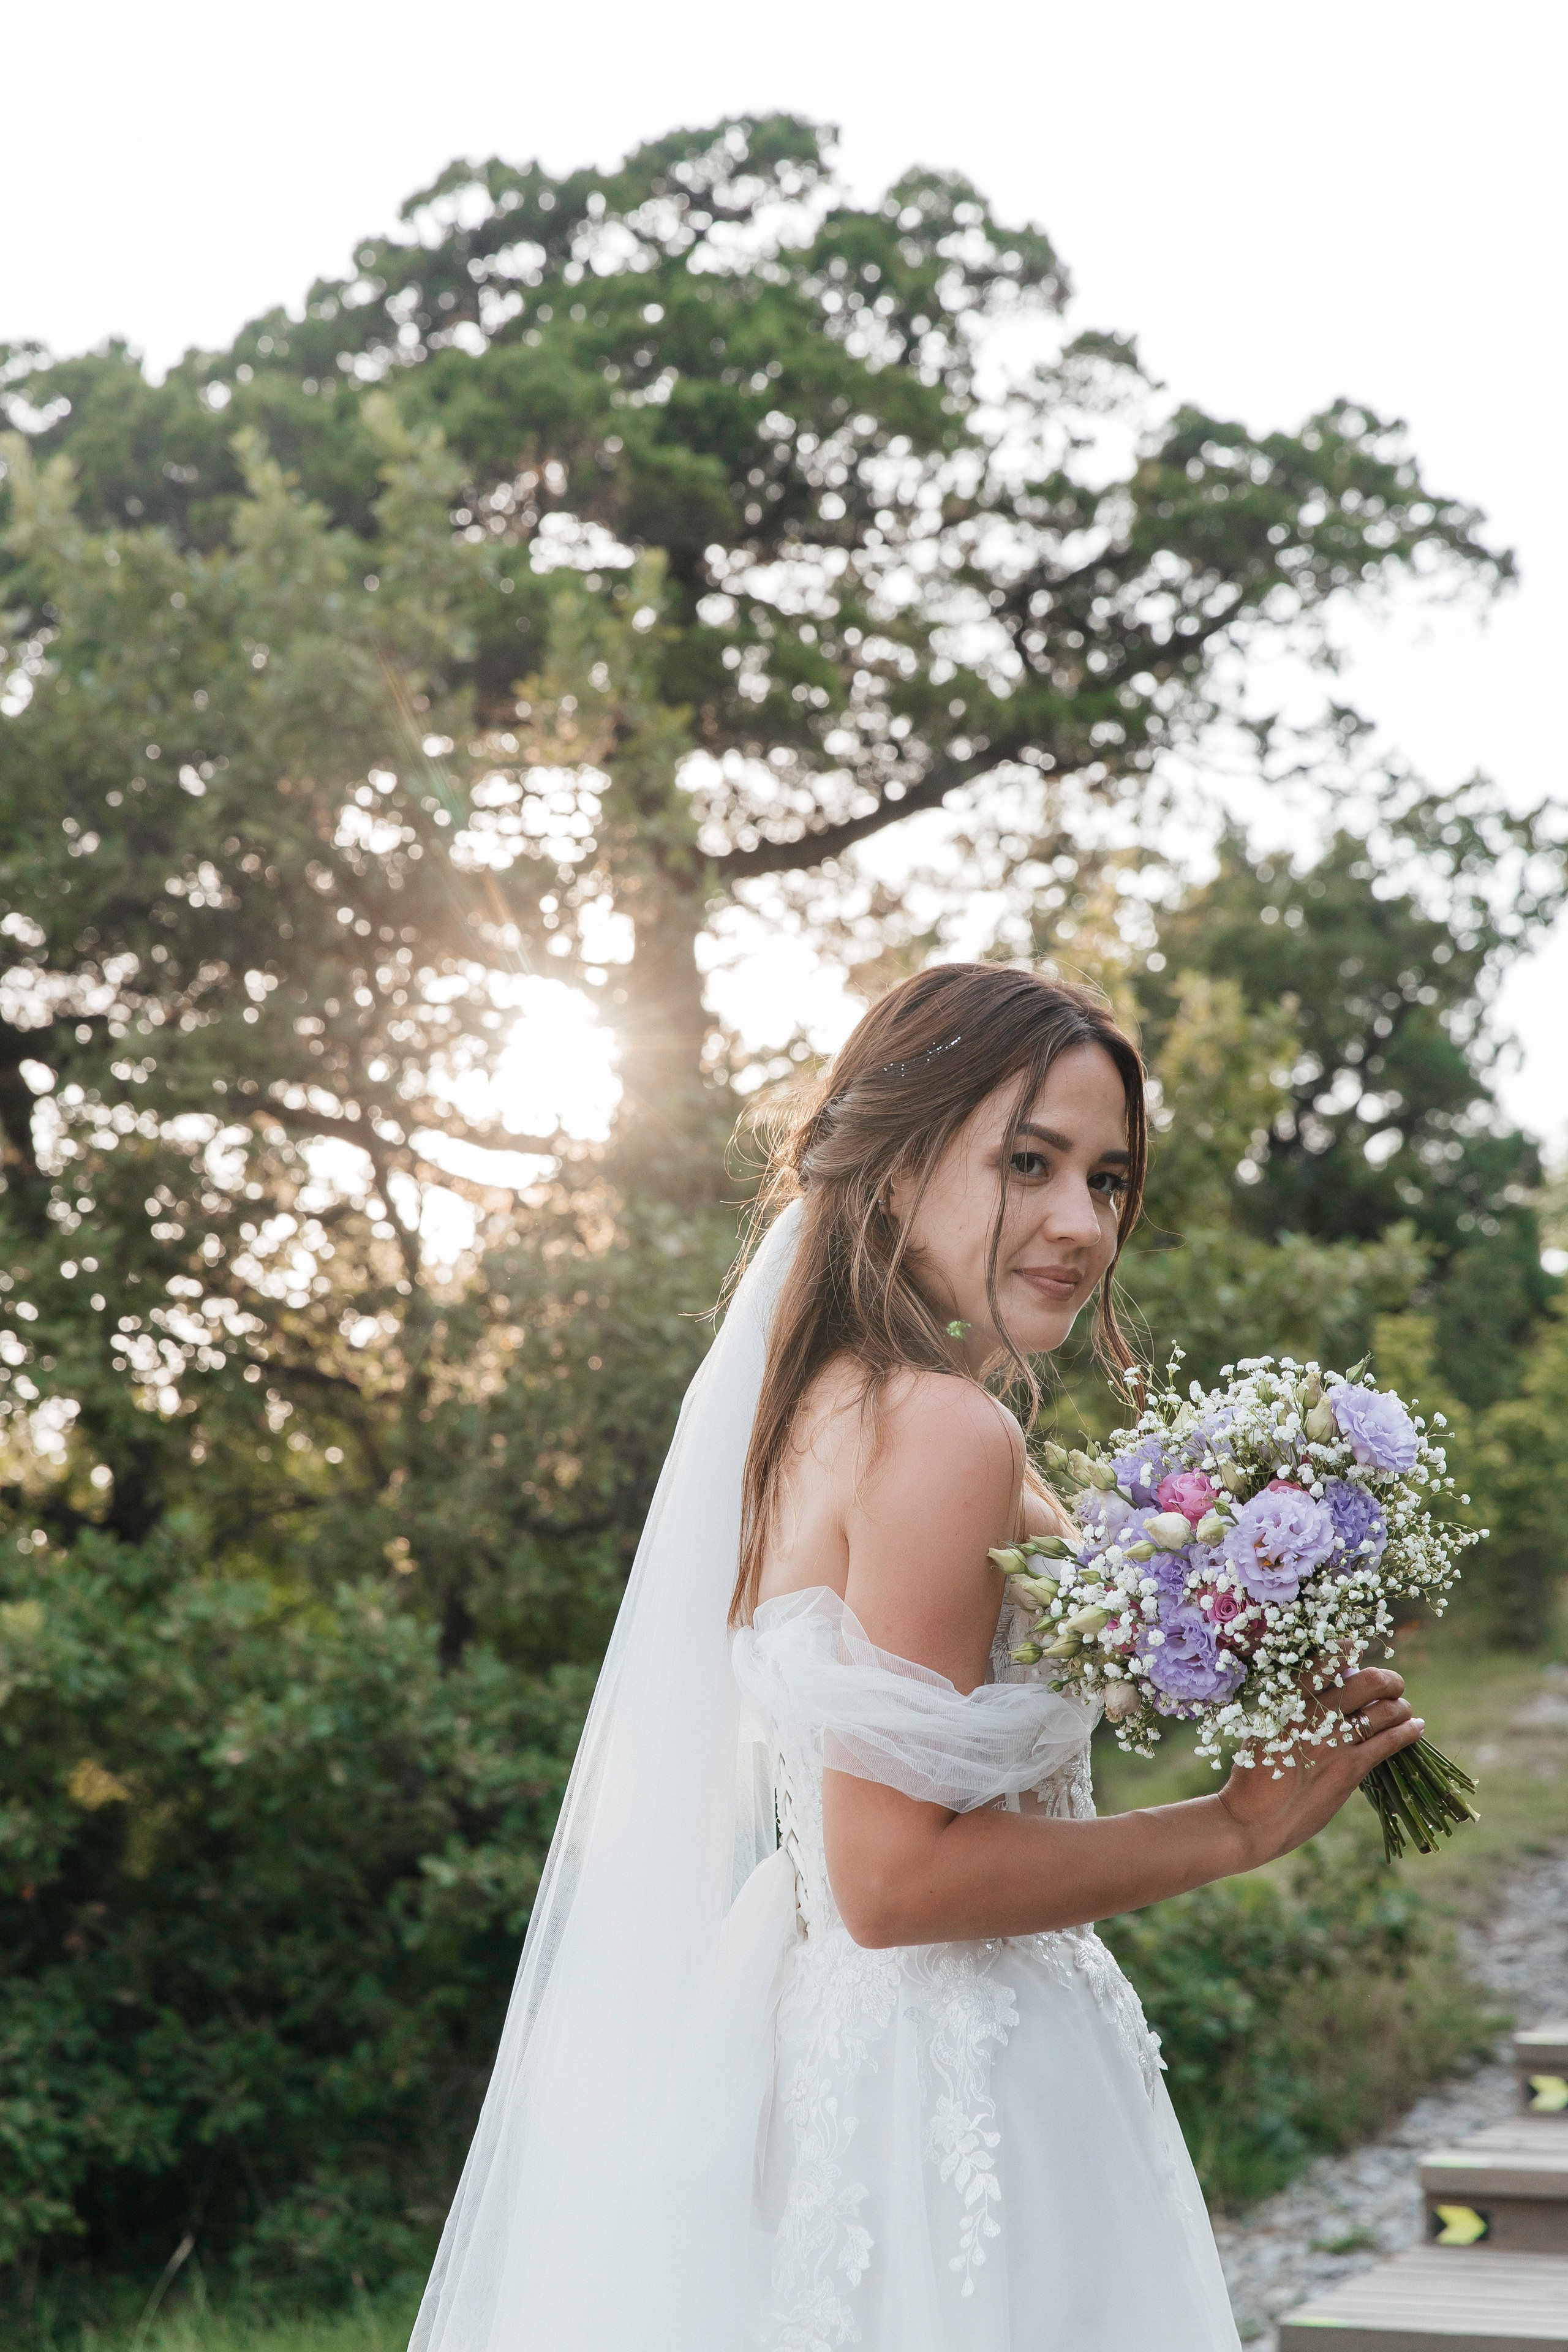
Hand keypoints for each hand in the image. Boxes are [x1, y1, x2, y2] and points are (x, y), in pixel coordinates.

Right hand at [1214, 1667, 1421, 1869]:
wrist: (1251, 1818)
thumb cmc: (1254, 1774)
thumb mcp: (1266, 1729)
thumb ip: (1294, 1710)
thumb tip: (1328, 1692)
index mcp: (1289, 1699)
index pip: (1326, 1660)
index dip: (1346, 1649)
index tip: (1356, 1648)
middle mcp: (1314, 1714)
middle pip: (1368, 1681)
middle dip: (1388, 1679)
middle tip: (1392, 1684)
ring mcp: (1334, 1742)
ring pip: (1385, 1710)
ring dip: (1401, 1707)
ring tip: (1405, 1710)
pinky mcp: (1349, 1769)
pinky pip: (1390, 1742)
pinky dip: (1408, 1731)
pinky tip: (1416, 1728)